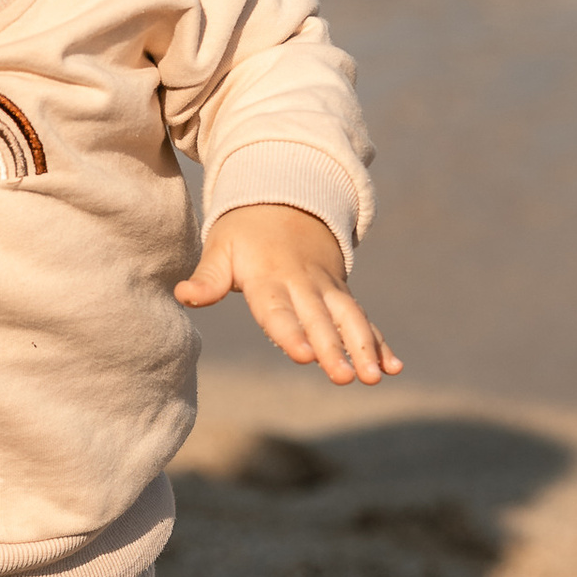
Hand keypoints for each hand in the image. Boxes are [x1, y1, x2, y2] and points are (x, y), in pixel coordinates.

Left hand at [174, 204, 401, 386]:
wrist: (286, 199)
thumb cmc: (244, 233)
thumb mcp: (221, 248)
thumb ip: (208, 278)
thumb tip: (184, 295)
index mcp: (269, 278)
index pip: (279, 311)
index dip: (291, 334)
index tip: (303, 357)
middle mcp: (303, 284)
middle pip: (320, 320)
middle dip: (335, 349)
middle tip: (346, 377)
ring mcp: (326, 289)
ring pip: (349, 319)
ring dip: (364, 348)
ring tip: (376, 377)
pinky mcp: (340, 293)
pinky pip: (362, 319)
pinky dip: (378, 342)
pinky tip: (392, 368)